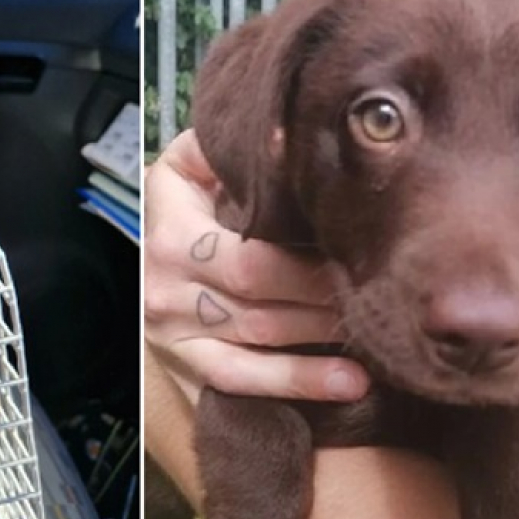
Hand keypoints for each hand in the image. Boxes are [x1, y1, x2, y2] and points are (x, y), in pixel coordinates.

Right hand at [143, 130, 369, 403]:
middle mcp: (168, 287)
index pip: (249, 258)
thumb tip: (284, 133)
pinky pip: (240, 382)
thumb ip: (225, 149)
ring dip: (320, 347)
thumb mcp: (187, 165)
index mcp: (173, 234)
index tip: (355, 259)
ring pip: (257, 344)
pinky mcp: (186, 365)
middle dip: (322, 302)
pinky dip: (295, 385)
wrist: (141, 252)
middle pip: (260, 302)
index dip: (305, 265)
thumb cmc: (182, 203)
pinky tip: (348, 384)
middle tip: (377, 298)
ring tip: (375, 341)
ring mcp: (174, 332)